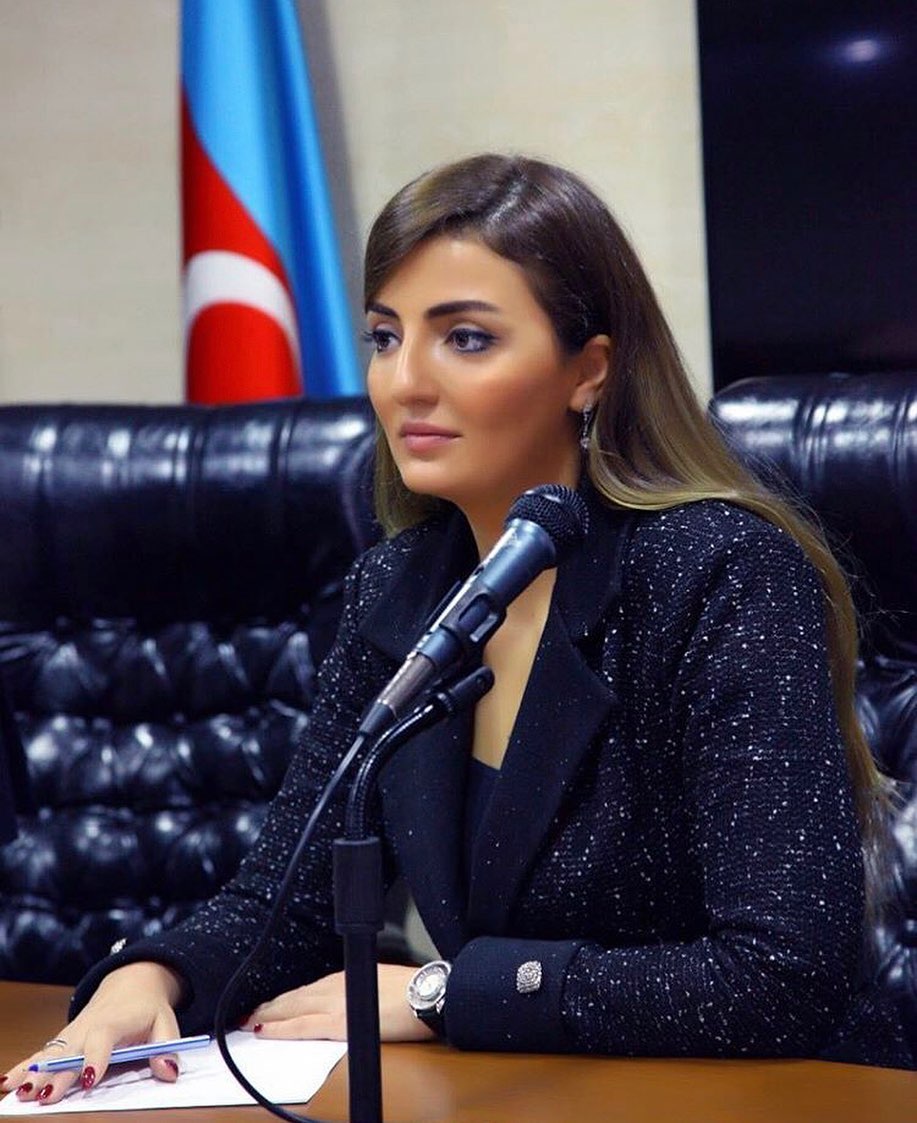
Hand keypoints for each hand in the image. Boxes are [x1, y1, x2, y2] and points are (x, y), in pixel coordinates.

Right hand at [0, 962, 184, 1105]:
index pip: (102, 1038)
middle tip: (44, 1096)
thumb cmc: (149, 1008)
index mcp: (113, 1021)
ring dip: (33, 1073)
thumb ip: (167, 1047)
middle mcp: (87, 1027)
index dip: (95, 1058)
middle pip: (70, 1051)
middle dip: (57, 1074)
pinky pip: (40, 1054)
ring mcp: (71, 1034)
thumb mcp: (166, 1022)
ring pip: (50, 1054)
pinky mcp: (62, 1041)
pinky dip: (23, 1067)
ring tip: (18, 1092)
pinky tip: (6, 1083)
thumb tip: (169, 1072)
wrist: (131, 983)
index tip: (88, 1079)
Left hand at [240, 964, 434, 1042]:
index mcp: (344, 979)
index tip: (268, 1006)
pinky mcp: (339, 1022)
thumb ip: (357, 991)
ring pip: (291, 1009)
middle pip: (293, 998)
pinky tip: (265, 1030)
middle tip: (248, 1015)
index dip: (285, 999)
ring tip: (251, 1022)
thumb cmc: (412, 991)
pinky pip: (301, 1026)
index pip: (306, 991)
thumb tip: (352, 1002)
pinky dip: (280, 1027)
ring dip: (268, 1015)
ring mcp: (334, 1004)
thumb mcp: (378, 983)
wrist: (427, 993)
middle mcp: (334, 987)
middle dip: (269, 1007)